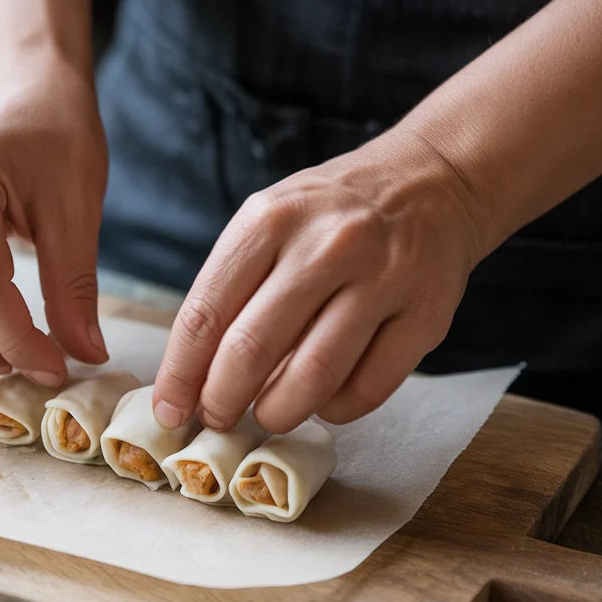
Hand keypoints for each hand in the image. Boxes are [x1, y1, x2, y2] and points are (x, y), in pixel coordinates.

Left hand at [152, 132, 489, 432]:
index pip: (205, 313)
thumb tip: (194, 379)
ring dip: (278, 412)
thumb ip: (232, 290)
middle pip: (252, 350)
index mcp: (271, 220)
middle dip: (222, 401)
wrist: (433, 182)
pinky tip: (323, 400)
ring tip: (267, 415)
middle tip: (216, 419)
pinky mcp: (426, 314)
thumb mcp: (270, 222)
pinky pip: (369, 388)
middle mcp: (327, 246)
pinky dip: (336, 409)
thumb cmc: (331, 214)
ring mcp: (383, 279)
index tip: (168, 410)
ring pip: (314, 377)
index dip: (180, 374)